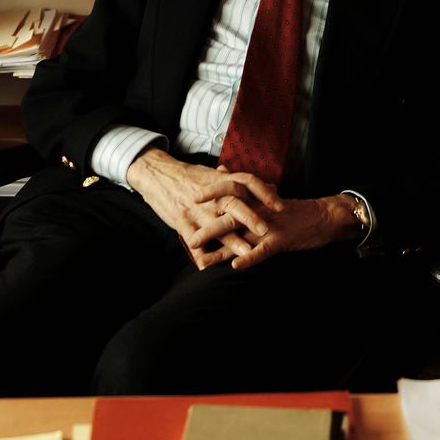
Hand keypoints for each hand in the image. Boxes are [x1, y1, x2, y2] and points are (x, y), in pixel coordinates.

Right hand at [126, 147, 282, 270]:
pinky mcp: (181, 221)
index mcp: (222, 181)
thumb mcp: (215, 175)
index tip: (281, 204)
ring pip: (216, 224)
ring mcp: (196, 209)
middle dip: (250, 217)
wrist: (158, 174)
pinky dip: (200, 251)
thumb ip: (241, 183)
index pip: (248, 182)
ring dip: (231, 240)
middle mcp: (211, 195)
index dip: (264, 193)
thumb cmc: (190, 177)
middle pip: (234, 203)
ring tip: (245, 253)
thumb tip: (269, 185)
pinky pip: (192, 237)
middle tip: (266, 230)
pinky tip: (206, 265)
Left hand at [188, 180, 359, 271]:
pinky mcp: (281, 240)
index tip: (190, 198)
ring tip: (203, 257)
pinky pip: (263, 250)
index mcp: (255, 198)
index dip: (211, 193)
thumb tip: (220, 171)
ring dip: (220, 246)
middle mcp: (259, 209)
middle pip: (229, 213)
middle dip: (207, 225)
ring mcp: (269, 224)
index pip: (229, 189)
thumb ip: (242, 189)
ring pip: (241, 233)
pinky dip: (249, 257)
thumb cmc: (292, 210)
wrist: (323, 217)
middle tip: (187, 236)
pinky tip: (236, 266)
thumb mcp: (266, 196)